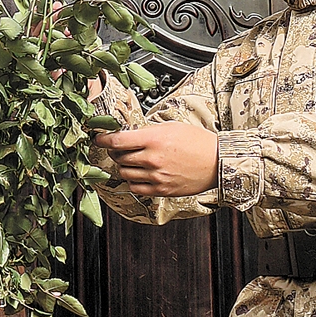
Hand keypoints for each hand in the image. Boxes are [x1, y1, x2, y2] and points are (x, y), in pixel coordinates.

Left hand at [93, 122, 218, 196]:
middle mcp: (152, 159)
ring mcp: (156, 176)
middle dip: (116, 152)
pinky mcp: (161, 189)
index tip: (98, 139)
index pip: (117, 140)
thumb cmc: (198, 142)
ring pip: (124, 173)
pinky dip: (133, 181)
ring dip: (124, 166)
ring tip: (133, 161)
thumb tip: (128, 133)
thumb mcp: (171, 127)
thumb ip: (148, 131)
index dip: (103, 140)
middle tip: (121, 148)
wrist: (217, 161)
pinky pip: (135, 187)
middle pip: (118, 157)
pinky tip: (140, 174)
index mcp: (153, 139)